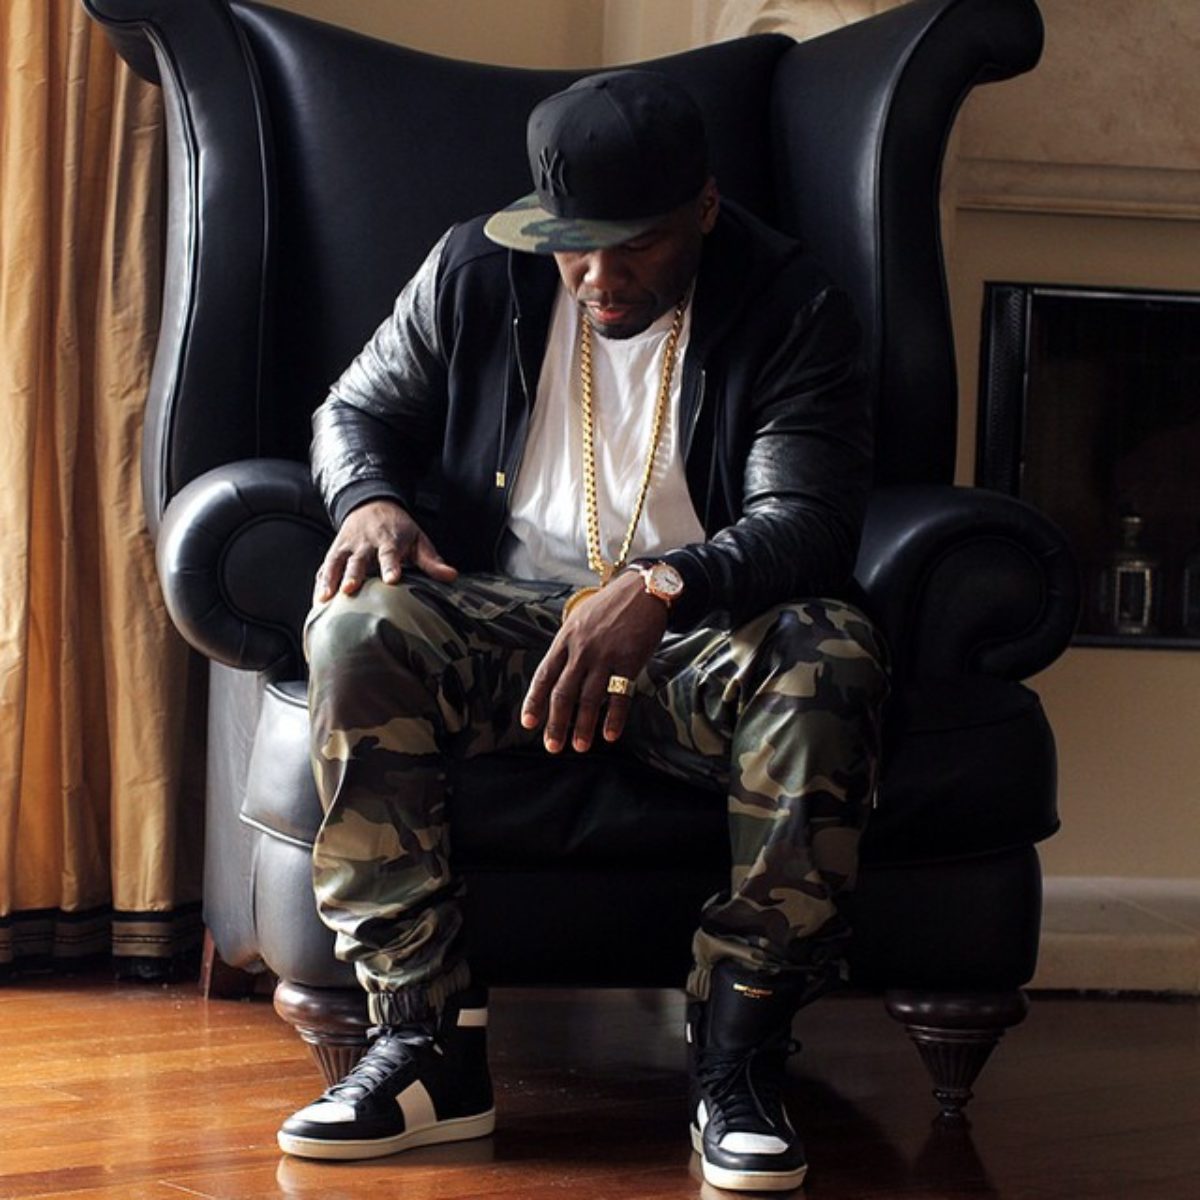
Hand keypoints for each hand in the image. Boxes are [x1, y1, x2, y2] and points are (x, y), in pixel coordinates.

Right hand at [315, 499, 457, 600]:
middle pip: (358, 560)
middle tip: (350, 589)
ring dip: (330, 579)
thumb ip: (432, 561)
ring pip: (336, 563)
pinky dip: (320, 582)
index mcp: (388, 540)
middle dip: (354, 574)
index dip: (390, 566)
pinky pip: (325, 568)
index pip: (389, 554)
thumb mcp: (418, 540)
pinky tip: (317, 600)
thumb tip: (452, 576)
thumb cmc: (399, 529)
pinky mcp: (335, 552)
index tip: (392, 579)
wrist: (371, 504)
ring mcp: (347, 548)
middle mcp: (365, 544)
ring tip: (325, 598)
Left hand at [521, 570, 667, 753]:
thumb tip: (557, 673)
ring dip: (583, 726)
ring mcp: (605, 656)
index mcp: (566, 639)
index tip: (528, 723)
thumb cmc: (611, 606)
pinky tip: (609, 735)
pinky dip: (614, 718)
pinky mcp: (629, 660)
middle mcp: (581, 649)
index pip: (544, 675)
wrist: (644, 590)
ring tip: (580, 746)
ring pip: (589, 699)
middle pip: (563, 693)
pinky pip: (619, 696)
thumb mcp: (581, 619)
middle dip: (556, 723)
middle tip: (552, 747)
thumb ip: (568, 646)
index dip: (534, 701)